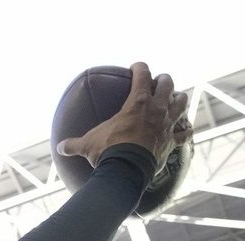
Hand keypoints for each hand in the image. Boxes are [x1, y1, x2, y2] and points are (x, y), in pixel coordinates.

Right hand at [57, 62, 190, 174]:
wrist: (126, 170)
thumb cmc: (108, 151)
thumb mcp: (87, 144)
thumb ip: (74, 143)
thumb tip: (59, 147)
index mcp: (137, 103)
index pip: (142, 75)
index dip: (140, 67)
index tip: (136, 66)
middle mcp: (156, 109)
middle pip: (167, 84)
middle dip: (163, 80)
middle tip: (159, 81)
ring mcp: (166, 124)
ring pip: (181, 102)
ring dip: (178, 98)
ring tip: (174, 99)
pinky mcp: (171, 141)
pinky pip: (184, 133)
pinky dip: (184, 130)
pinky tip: (184, 129)